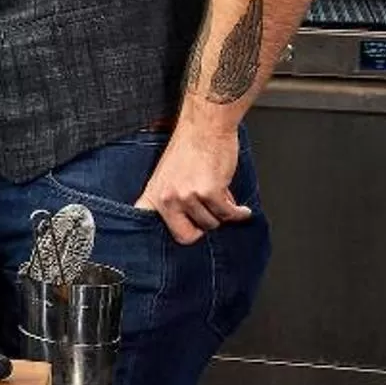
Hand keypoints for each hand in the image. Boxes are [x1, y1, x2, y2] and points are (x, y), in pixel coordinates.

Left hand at [132, 125, 252, 245]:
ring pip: (212, 224)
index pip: (144, 223)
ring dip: (221, 213)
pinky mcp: (209, 193)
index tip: (149, 258)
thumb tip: (195, 224)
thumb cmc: (190, 147)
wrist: (205, 126)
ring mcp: (187, 196)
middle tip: (210, 216)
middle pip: (187, 236)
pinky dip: (239, 213)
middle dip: (202, 228)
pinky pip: (228, 215)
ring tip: (222, 196)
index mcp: (154, 193)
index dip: (147, 242)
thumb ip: (176, 199)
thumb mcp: (170, 175)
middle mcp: (167, 198)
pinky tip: (242, 208)